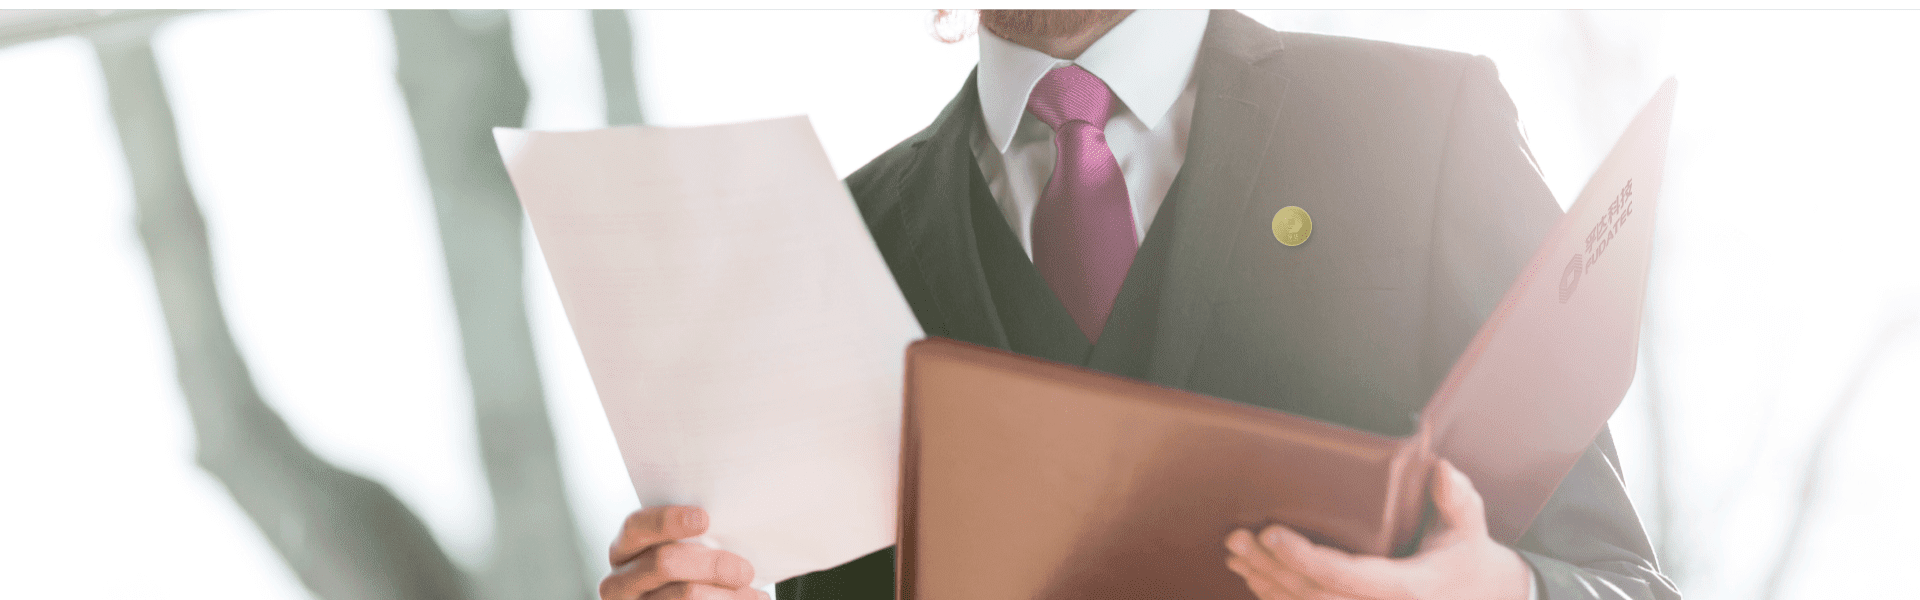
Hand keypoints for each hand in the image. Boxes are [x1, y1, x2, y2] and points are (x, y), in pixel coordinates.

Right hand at [600, 505, 766, 599]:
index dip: (667, 520)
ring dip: (727, 595)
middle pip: (664, 563)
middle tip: (745, 570)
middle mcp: (619, 581)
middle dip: (712, 564)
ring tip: (753, 593)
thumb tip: (734, 521)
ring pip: (685, 595)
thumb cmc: (691, 573)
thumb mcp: (685, 552)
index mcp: (624, 549)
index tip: (704, 519)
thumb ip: (696, 537)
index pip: (636, 526)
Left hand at [1224, 460, 1531, 599]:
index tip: (1271, 533)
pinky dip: (1276, 597)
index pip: (1344, 576)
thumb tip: (1442, 469)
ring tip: (1235, 554)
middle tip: (1236, 538)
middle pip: (1311, 594)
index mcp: (1406, 588)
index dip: (1304, 557)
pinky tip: (1254, 578)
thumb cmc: (1468, 558)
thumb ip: (1456, 499)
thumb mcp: (1469, 527)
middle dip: (1269, 567)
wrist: (1482, 599)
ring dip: (1264, 582)